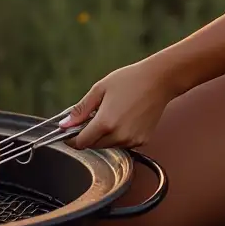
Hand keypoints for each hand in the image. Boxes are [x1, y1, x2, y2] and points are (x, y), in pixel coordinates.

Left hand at [59, 56, 179, 149]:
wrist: (160, 80)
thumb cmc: (130, 80)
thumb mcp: (100, 89)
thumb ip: (81, 109)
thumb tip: (64, 124)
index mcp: (105, 123)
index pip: (81, 142)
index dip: (72, 138)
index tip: (69, 132)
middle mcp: (119, 136)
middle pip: (94, 146)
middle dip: (88, 135)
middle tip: (93, 116)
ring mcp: (132, 140)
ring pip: (108, 146)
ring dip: (104, 136)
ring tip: (112, 113)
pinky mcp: (142, 141)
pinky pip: (124, 144)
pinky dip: (119, 136)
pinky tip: (125, 118)